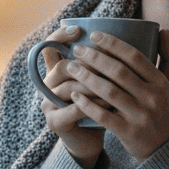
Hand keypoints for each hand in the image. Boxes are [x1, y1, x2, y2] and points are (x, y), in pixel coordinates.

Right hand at [36, 25, 105, 168]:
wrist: (90, 138)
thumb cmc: (99, 106)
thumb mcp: (99, 81)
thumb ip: (102, 62)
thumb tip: (121, 36)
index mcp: (56, 72)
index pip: (49, 47)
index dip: (60, 36)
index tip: (78, 30)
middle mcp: (48, 85)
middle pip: (63, 66)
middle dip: (89, 64)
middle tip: (111, 63)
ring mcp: (48, 104)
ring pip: (70, 87)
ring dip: (95, 85)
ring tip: (118, 84)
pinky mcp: (54, 122)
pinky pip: (75, 108)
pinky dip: (94, 105)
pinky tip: (111, 103)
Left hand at [64, 29, 168, 161]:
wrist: (164, 149)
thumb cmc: (163, 110)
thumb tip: (164, 30)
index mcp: (160, 82)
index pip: (135, 57)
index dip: (113, 44)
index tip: (93, 35)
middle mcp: (152, 98)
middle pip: (119, 72)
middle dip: (95, 58)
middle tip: (77, 49)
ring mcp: (140, 116)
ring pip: (109, 92)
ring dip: (87, 78)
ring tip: (71, 67)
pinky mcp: (128, 132)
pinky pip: (103, 116)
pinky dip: (87, 105)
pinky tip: (74, 95)